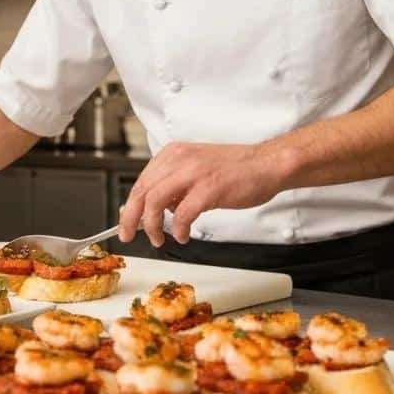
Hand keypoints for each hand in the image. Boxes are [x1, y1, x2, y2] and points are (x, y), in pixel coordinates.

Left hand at [118, 141, 289, 246]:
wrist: (266, 164)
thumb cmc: (235, 170)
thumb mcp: (196, 168)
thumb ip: (174, 183)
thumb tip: (154, 208)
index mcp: (173, 154)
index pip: (141, 181)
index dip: (130, 205)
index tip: (127, 221)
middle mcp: (179, 159)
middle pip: (142, 192)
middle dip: (131, 218)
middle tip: (129, 235)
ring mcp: (194, 173)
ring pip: (155, 202)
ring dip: (152, 226)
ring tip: (159, 239)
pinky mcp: (209, 188)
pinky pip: (182, 214)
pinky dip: (178, 229)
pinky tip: (183, 236)